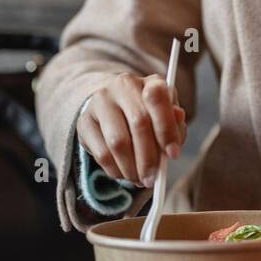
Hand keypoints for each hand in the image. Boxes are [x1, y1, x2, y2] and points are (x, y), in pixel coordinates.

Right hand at [76, 72, 186, 187]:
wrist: (113, 107)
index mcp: (150, 82)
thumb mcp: (167, 119)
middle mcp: (124, 85)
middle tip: (153, 179)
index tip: (173, 154)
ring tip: (139, 179)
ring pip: (118, 141)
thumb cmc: (149, 116)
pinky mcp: (84, 121)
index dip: (167, 128)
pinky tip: (123, 174)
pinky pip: (101, 153)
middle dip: (148, 157)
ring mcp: (101, 101)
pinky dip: (115, 170)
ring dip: (131, 168)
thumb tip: (175, 136)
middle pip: (139, 123)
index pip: (158, 97)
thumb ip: (175, 126)